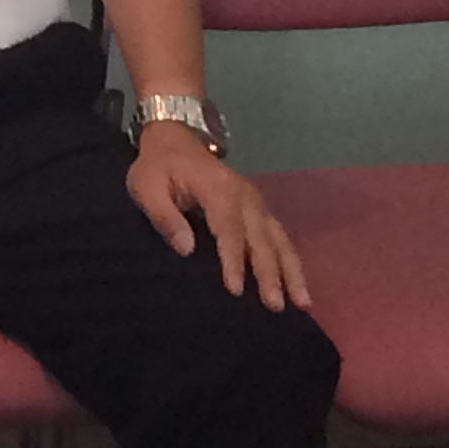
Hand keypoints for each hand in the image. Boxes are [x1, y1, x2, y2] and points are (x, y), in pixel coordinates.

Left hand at [127, 122, 309, 311]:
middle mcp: (245, 196)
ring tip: (302, 304)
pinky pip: (280, 238)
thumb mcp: (146, 186)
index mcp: (217, 189)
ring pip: (279, 240)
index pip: (228, 229)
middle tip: (275, 307)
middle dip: (269, 274)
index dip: (233, 261)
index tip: (235, 290)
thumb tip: (185, 249)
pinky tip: (299, 287)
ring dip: (291, 272)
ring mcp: (256, 204)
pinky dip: (292, 262)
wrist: (175, 141)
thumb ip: (164, 216)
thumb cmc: (158, 168)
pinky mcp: (260, 211)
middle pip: (260, 239)